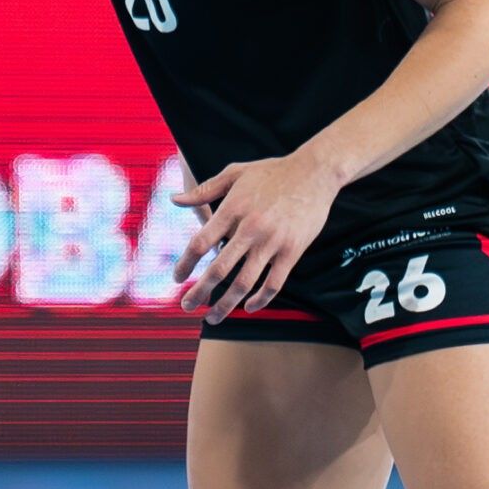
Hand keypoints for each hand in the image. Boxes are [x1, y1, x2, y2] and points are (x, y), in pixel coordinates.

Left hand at [170, 148, 339, 323]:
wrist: (314, 172)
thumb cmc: (272, 172)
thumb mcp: (235, 173)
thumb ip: (203, 190)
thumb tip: (174, 201)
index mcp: (232, 208)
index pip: (200, 242)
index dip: (185, 264)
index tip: (177, 278)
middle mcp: (250, 228)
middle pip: (219, 269)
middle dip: (199, 292)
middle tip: (186, 306)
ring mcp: (272, 241)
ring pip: (244, 283)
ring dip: (225, 304)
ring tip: (212, 317)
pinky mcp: (292, 251)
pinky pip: (274, 283)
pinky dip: (260, 300)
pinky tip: (248, 307)